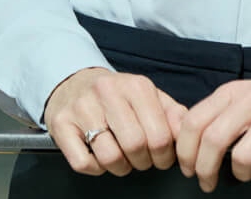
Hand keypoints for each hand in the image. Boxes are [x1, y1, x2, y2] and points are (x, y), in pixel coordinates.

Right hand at [43, 66, 188, 175]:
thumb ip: (172, 114)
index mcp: (136, 85)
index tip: (162, 158)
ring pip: (109, 157)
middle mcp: (108, 92)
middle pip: (135, 146)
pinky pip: (83, 163)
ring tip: (122, 158)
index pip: (160, 135)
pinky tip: (98, 156)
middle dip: (143, 162)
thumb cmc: (117, 96)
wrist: (74, 82)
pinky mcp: (61, 123)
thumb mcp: (148, 97)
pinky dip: (95, 169)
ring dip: (120, 167)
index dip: (165, 156)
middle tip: (142, 160)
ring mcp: (82, 107)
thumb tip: (189, 134)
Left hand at [176, 73, 250, 192]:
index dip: (185, 150)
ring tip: (247, 171)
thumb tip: (189, 140)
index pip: (195, 121)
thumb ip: (220, 113)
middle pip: (212, 140)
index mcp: (234, 92)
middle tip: (207, 182)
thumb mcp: (246, 95)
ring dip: (241, 173)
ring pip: (241, 156)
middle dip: (205, 169)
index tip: (188, 167)